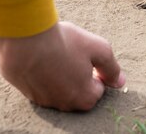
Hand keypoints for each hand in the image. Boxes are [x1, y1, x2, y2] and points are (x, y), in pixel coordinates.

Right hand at [0, 21, 124, 111]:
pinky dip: (41, 75)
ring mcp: (43, 100)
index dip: (94, 70)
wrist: (24, 40)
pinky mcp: (26, 93)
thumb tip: (120, 81)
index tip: (85, 56)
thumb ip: (112, 67)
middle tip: (69, 54)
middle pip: (78, 91)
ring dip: (58, 76)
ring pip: (57, 89)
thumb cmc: (63, 42)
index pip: (98, 88)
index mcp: (85, 97)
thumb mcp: (98, 48)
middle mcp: (65, 105)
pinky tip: (38, 58)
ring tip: (53, 54)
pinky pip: (39, 85)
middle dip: (77, 75)